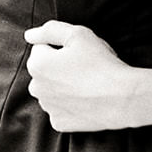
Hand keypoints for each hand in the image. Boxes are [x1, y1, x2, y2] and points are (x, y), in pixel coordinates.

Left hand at [23, 20, 151, 131]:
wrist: (122, 98)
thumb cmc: (101, 64)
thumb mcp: (79, 35)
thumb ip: (50, 30)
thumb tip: (30, 35)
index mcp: (37, 64)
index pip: (41, 47)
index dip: (62, 46)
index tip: (78, 51)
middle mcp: (36, 88)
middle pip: (45, 70)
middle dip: (58, 66)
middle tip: (84, 66)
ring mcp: (48, 107)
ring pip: (52, 89)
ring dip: (63, 85)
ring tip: (87, 83)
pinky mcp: (59, 122)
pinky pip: (61, 108)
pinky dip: (70, 104)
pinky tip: (86, 99)